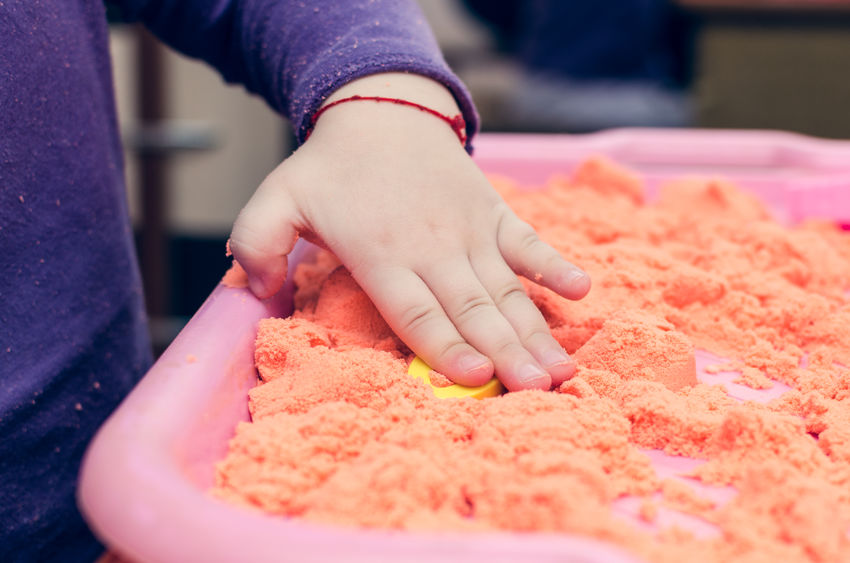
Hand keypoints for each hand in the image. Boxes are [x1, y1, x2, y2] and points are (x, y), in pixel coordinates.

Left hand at [229, 74, 589, 390]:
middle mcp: (432, 248)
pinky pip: (528, 242)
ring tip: (563, 369)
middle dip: (507, 354)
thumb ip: (257, 242)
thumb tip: (258, 288)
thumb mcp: (277, 198)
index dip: (445, 346)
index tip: (476, 378)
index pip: (416, 311)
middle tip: (538, 392)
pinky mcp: (493, 213)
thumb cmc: (331, 167)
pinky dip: (554, 266)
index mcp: (381, 254)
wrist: (382, 110)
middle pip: (472, 310)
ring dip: (535, 330)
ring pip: (506, 289)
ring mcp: (469, 230)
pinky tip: (582, 292)